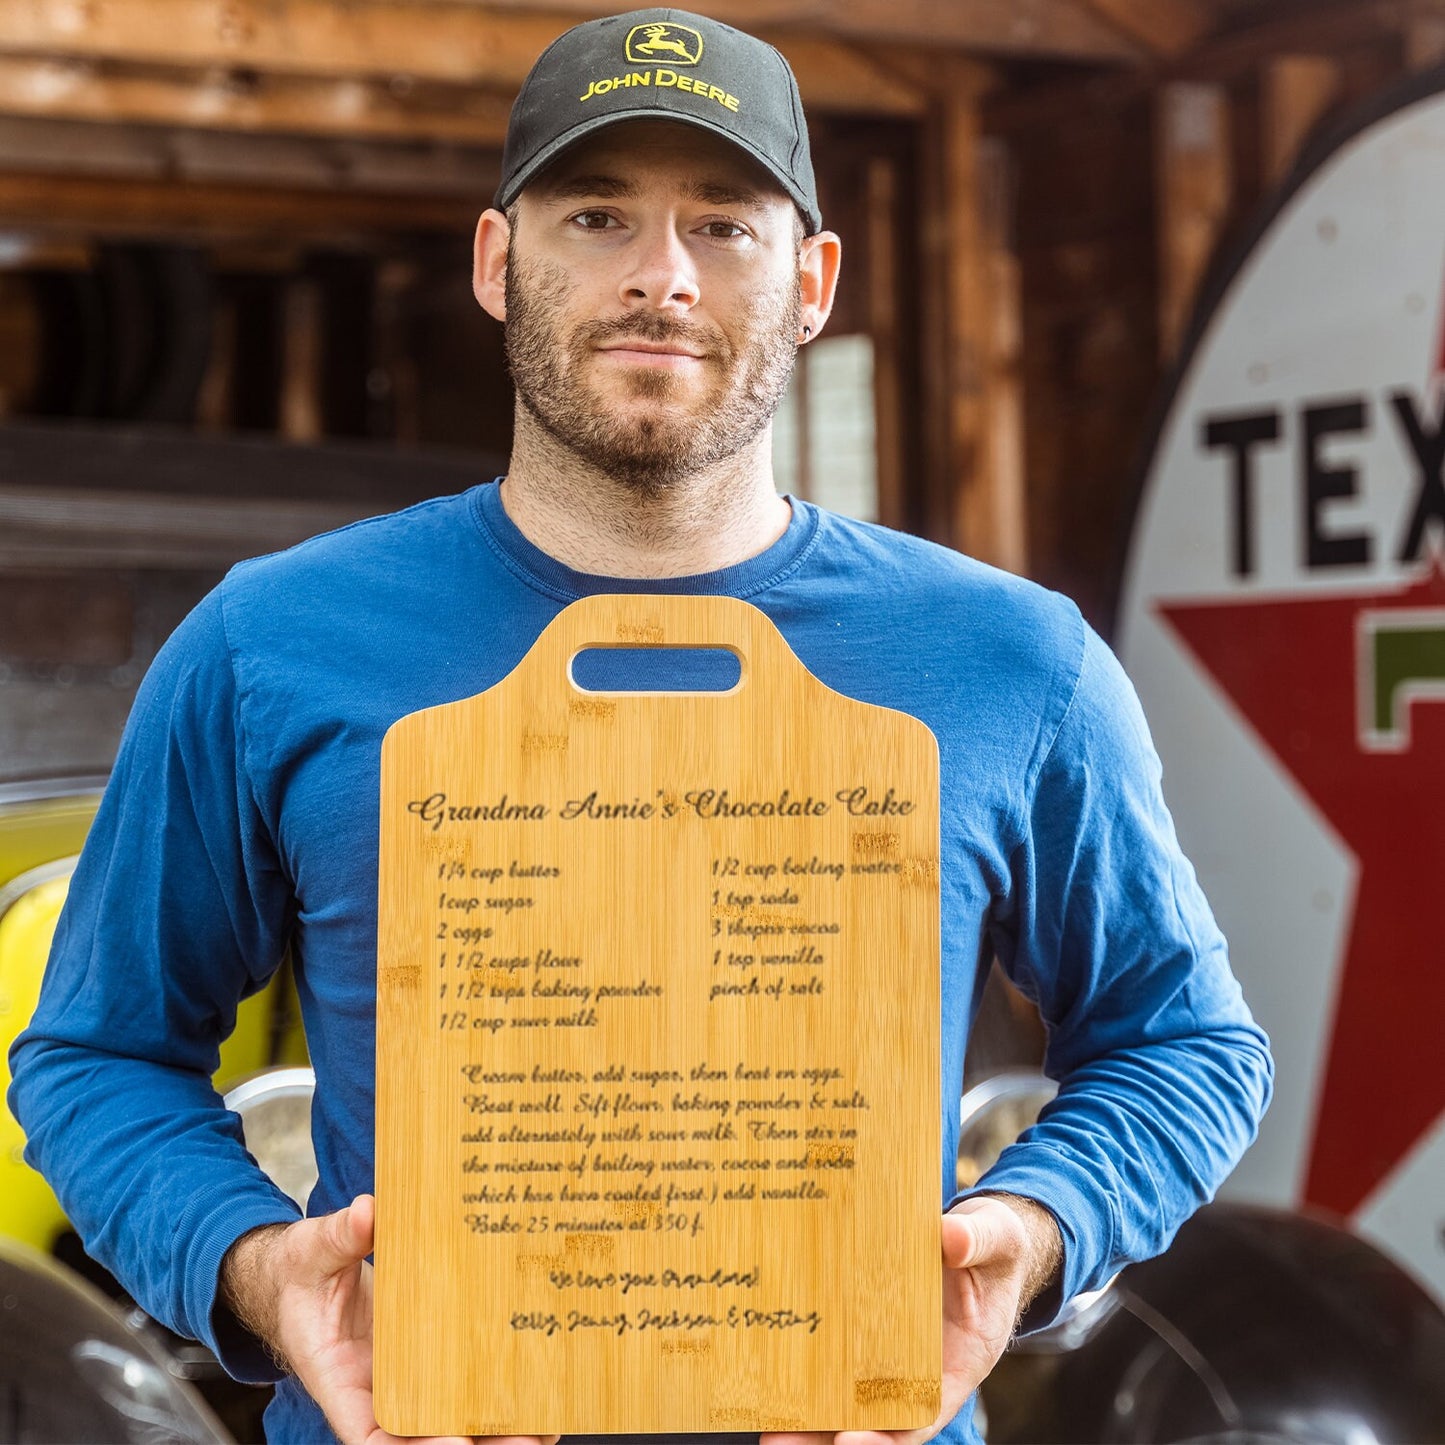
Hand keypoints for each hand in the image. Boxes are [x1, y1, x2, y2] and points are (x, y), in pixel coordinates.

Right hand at [220, 1194, 558, 1444]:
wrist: (299, 1274)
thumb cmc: (300, 1271)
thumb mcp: (312, 1250)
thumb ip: (339, 1236)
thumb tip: (368, 1212)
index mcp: (338, 1379)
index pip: (371, 1434)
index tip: (456, 1443)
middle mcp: (375, 1388)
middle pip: (424, 1434)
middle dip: (474, 1442)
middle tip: (528, 1435)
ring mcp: (404, 1372)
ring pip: (449, 1414)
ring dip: (495, 1425)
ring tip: (546, 1423)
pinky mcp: (427, 1350)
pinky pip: (459, 1376)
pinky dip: (493, 1386)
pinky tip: (536, 1383)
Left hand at [761, 1194, 1060, 1444]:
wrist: (981, 1238)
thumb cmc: (994, 1248)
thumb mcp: (996, 1239)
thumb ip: (975, 1241)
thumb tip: (949, 1238)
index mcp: (959, 1363)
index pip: (920, 1412)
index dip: (886, 1435)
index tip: (850, 1442)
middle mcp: (918, 1366)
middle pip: (871, 1415)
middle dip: (827, 1435)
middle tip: (779, 1443)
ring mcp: (886, 1347)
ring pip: (844, 1391)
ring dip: (806, 1412)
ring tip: (764, 1427)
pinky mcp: (862, 1319)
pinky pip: (834, 1346)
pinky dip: (803, 1362)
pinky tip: (766, 1366)